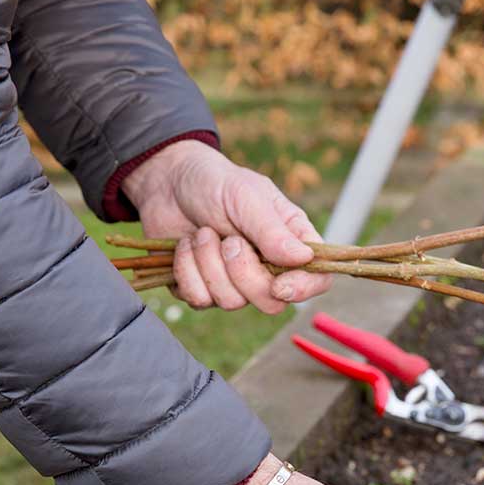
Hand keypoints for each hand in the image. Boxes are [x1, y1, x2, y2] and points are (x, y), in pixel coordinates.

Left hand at [122, 140, 331, 313]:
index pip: (316, 280)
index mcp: (290, 242)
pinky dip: (187, 269)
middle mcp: (266, 268)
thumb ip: (272, 229)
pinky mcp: (202, 289)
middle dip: (244, 273)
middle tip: (229, 240)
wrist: (166, 183)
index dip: (303, 289)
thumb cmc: (213, 182)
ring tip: (202, 233)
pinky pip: (199, 299)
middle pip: (272, 302)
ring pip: (231, 302)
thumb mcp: (245, 196)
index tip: (279, 284)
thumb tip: (304, 258)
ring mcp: (234, 283)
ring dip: (210, 264)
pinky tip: (185, 246)